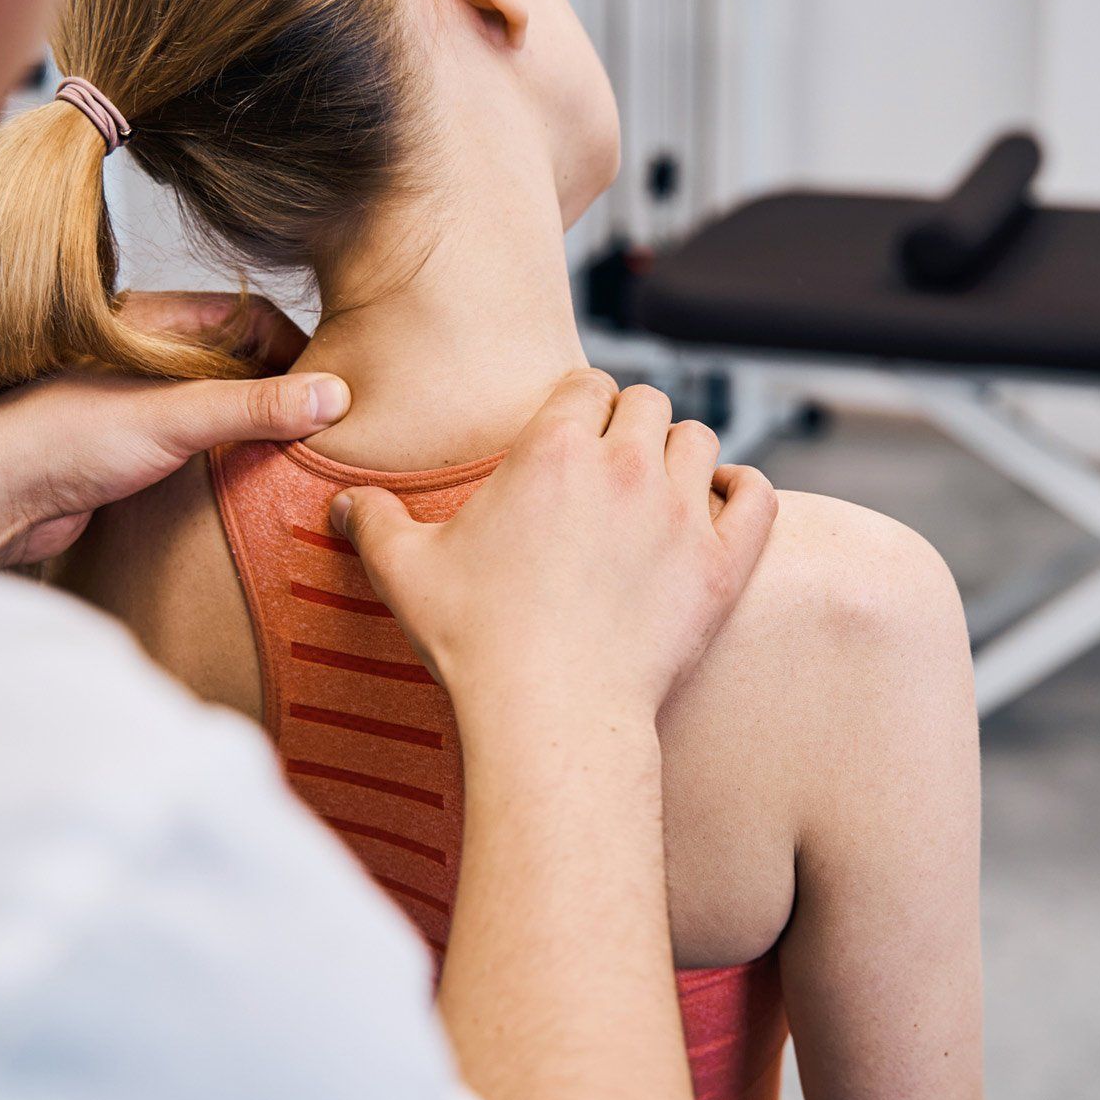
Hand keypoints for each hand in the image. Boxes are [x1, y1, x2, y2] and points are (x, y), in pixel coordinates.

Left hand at [0, 293, 347, 566]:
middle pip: (239, 361)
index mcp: (153, 324)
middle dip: (283, 388)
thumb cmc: (60, 439)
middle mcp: (147, 358)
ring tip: (298, 457)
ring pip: (218, 405)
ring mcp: (138, 404)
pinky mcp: (129, 450)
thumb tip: (332, 395)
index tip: (330, 386)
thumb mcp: (173, 417)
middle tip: (326, 426)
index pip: (248, 316)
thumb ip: (253, 406)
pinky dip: (228, 457)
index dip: (294, 346)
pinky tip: (250, 482)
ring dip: (256, 427)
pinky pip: (196, 444)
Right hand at [330, 370, 778, 734]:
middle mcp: (625, 465)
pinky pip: (757, 494)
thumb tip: (343, 506)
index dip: (577, 405)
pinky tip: (722, 502)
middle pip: (645, 401)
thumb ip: (373, 523)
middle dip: (627, 423)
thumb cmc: (477, 644)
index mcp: (553, 450)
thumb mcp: (405, 573)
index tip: (569, 435)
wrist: (552, 716)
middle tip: (608, 466)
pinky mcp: (723, 562)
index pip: (585, 383)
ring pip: (700, 438)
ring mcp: (681, 512)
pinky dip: (742, 490)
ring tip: (659, 487)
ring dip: (680, 453)